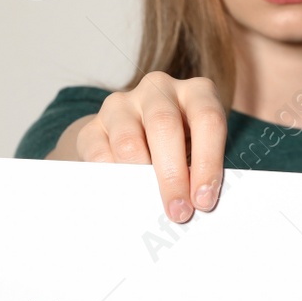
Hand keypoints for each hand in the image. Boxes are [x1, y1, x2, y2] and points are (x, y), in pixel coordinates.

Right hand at [51, 72, 226, 222]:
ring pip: (129, 141)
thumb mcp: (199, 150)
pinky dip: (111, 179)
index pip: (207, 119)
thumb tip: (197, 204)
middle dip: (173, 176)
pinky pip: (99, 154)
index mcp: (195, 92)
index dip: (208, 162)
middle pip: (164, 125)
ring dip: (141, 180)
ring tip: (149, 207)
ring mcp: (122, 104)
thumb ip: (200, 171)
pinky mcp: (93, 126)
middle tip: (178, 212)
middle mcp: (159, 89)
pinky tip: (123, 196)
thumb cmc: (179, 146)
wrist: (134, 135)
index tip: (204, 200)